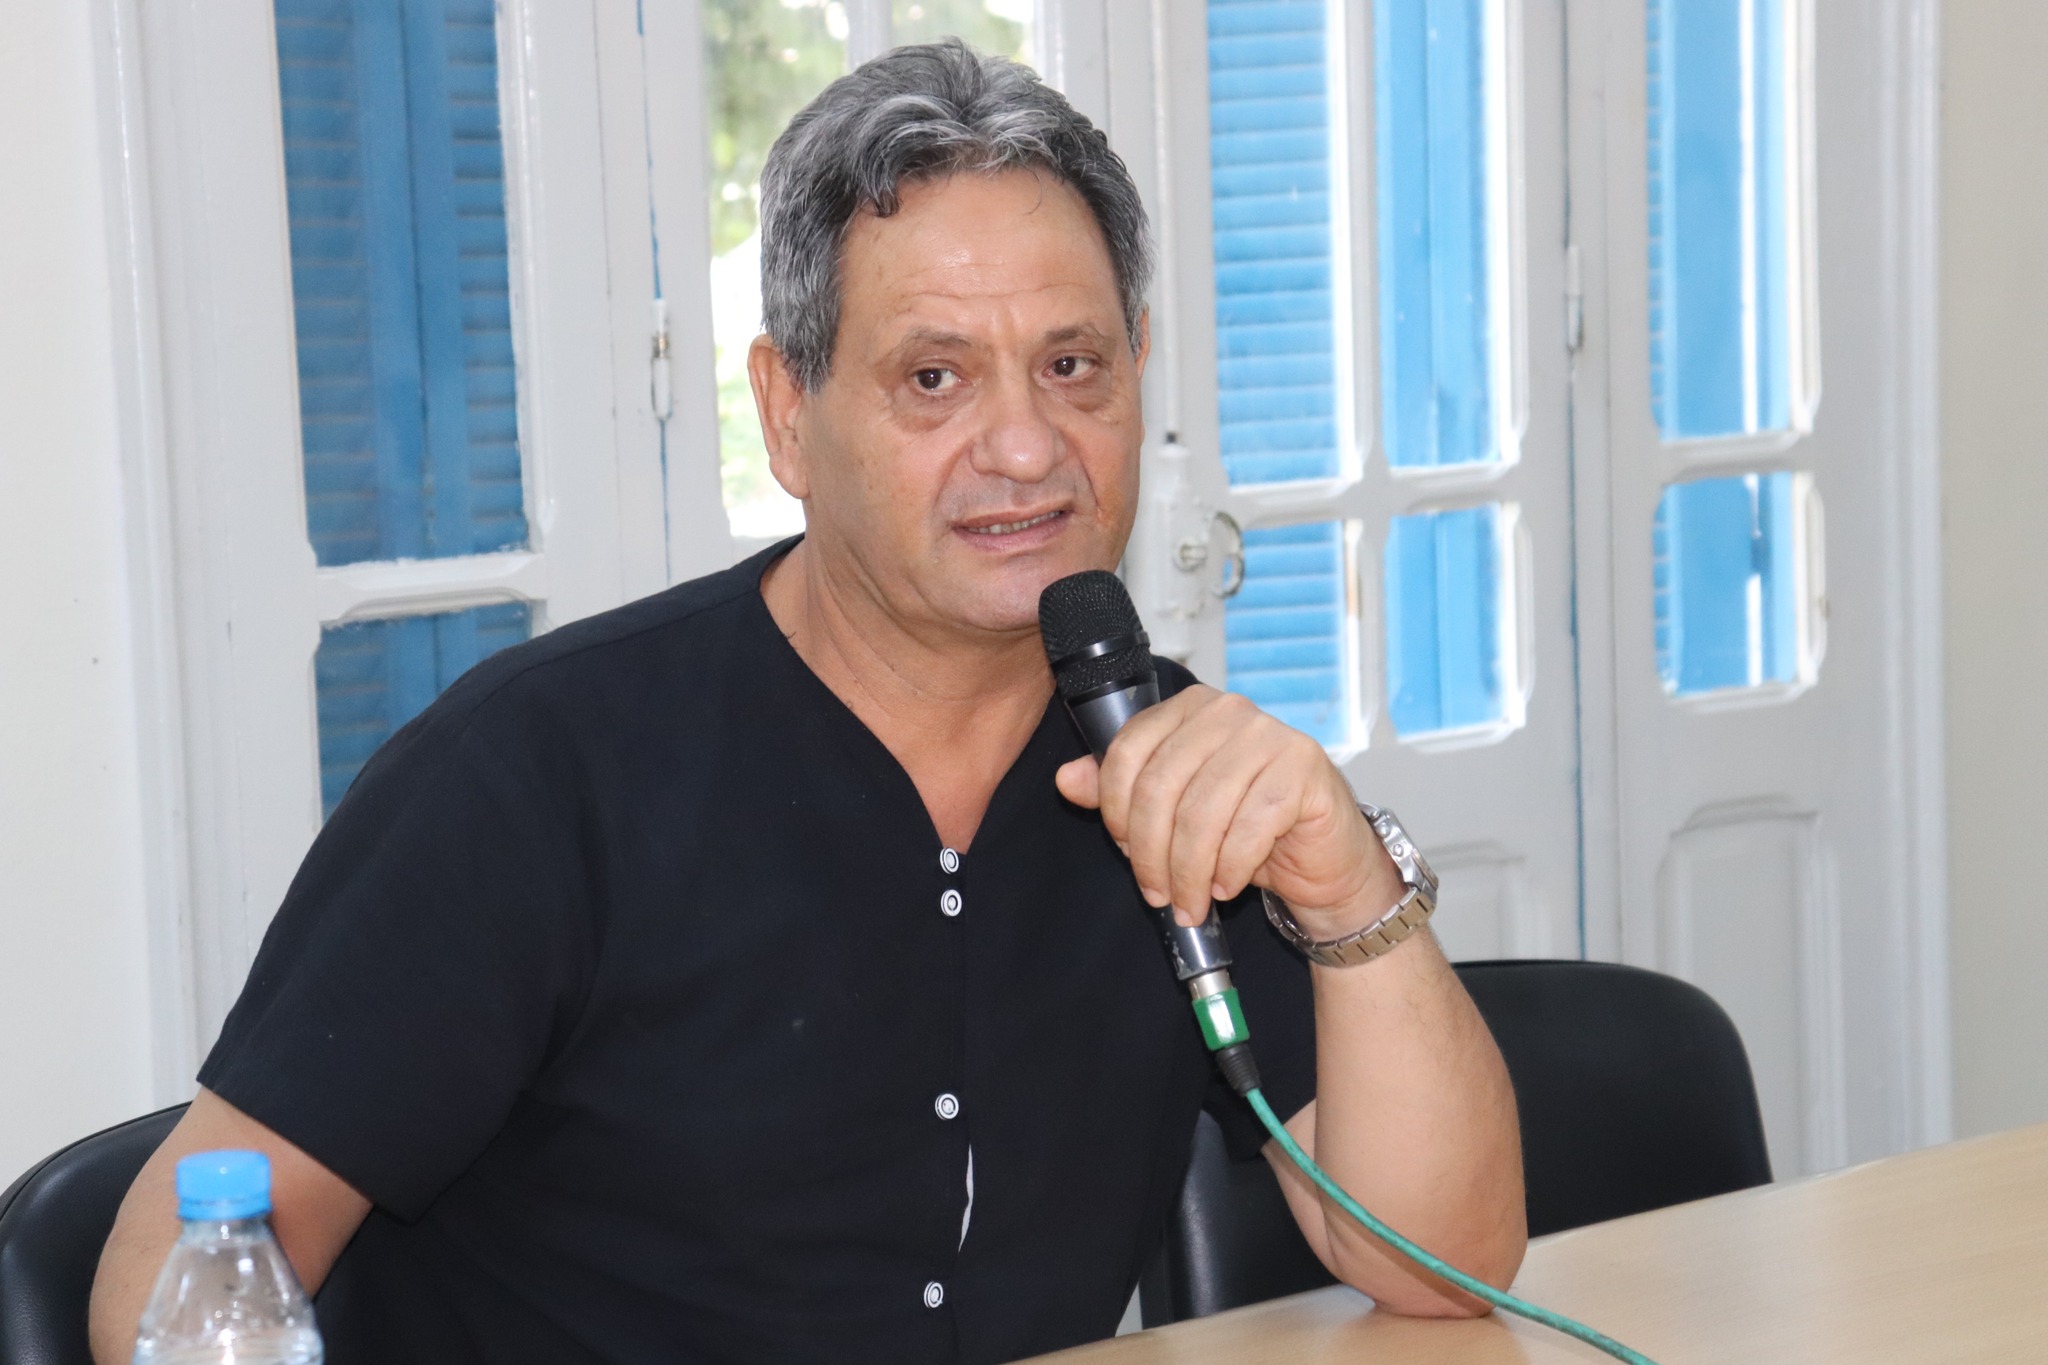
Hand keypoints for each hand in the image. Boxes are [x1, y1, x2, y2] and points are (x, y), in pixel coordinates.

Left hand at [1054, 686, 1404, 938]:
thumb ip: (1122, 792)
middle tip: (1158, 894)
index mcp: (1190, 708)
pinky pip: (1247, 829)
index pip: (1128, 753)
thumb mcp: (1176, 812)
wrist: (1323, 858)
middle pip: (1160, 787)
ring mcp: (1270, 735)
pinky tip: (1226, 887)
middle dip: (1151, 853)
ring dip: (1189, 872)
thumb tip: (1067, 779)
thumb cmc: (1249, 829)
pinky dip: (1229, 870)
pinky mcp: (1303, 770)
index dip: (1116, 812)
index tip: (1125, 852)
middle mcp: (1229, 711)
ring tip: (1189, 903)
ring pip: (1201, 814)